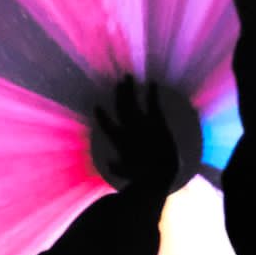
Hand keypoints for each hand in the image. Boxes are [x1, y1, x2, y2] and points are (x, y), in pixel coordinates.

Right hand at [96, 77, 180, 195]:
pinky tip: (152, 83)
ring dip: (129, 89)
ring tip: (128, 78)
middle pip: (121, 108)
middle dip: (119, 95)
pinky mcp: (156, 122)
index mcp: (119, 141)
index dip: (102, 116)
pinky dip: (152, 93)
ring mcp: (141, 124)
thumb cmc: (142, 176)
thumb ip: (116, 167)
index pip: (107, 125)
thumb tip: (108, 163)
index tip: (98, 107)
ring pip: (132, 102)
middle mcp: (127, 129)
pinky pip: (152, 103)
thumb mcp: (126, 172)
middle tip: (119, 83)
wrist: (157, 172)